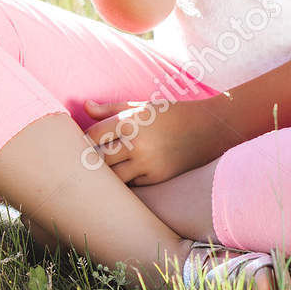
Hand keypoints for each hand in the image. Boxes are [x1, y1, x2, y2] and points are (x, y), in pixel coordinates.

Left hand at [83, 95, 223, 184]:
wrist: (208, 128)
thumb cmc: (171, 114)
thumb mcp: (142, 106)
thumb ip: (111, 108)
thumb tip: (85, 107)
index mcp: (130, 121)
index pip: (92, 136)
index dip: (83, 141)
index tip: (82, 142)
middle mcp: (137, 143)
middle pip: (98, 159)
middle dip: (90, 160)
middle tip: (86, 159)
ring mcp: (146, 163)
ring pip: (112, 176)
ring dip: (106, 174)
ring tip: (103, 169)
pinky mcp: (156, 177)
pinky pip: (130, 183)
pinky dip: (125, 179)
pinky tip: (125, 172)